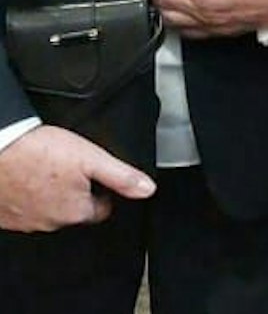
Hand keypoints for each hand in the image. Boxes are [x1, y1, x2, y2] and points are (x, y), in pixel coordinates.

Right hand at [0, 126, 153, 231]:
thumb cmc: (38, 151)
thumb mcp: (91, 158)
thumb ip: (122, 176)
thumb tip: (147, 190)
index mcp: (74, 211)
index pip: (101, 210)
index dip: (103, 191)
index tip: (97, 177)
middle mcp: (49, 223)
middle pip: (74, 211)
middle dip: (77, 193)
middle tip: (69, 168)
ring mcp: (24, 222)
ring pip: (47, 211)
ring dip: (51, 195)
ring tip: (48, 170)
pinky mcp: (4, 216)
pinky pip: (23, 210)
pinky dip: (27, 197)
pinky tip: (27, 178)